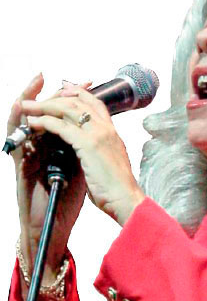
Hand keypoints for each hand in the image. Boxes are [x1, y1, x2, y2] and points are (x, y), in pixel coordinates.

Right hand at [8, 74, 86, 285]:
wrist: (58, 224)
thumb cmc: (70, 198)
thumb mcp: (83, 165)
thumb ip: (85, 146)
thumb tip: (98, 128)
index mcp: (61, 147)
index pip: (66, 116)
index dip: (74, 97)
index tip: (88, 82)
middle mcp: (44, 148)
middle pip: (43, 114)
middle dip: (47, 94)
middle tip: (50, 77)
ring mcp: (30, 156)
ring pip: (23, 122)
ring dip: (26, 100)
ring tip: (34, 82)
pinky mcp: (20, 166)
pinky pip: (15, 139)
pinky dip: (17, 121)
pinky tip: (22, 106)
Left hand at [21, 81, 144, 227]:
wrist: (126, 198)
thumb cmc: (117, 186)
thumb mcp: (109, 161)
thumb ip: (98, 149)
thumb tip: (85, 149)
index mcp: (112, 132)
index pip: (95, 103)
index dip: (78, 93)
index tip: (63, 90)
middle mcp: (107, 128)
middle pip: (80, 101)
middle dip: (56, 96)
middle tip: (38, 98)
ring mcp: (99, 134)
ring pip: (69, 109)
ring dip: (45, 105)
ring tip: (28, 107)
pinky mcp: (89, 144)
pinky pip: (62, 126)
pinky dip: (45, 121)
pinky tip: (34, 122)